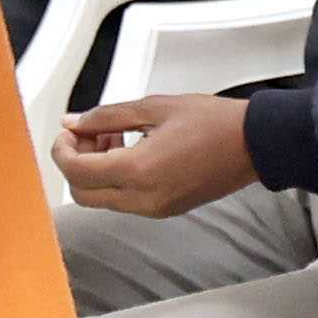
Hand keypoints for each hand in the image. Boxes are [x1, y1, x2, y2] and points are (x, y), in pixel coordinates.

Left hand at [58, 93, 258, 217]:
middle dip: (75, 163)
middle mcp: (142, 198)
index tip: (68, 131)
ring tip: (113, 137)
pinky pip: (124, 201)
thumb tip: (74, 123)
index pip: (76, 171)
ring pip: (101, 199)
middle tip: (86, 134)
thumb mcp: (154, 107)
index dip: (62, 149)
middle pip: (82, 193)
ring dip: (95, 171)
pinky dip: (115, 179)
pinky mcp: (164, 210)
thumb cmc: (214, 122)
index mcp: (138, 171)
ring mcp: (154, 209)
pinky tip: (131, 150)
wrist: (255, 144)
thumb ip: (107, 116)